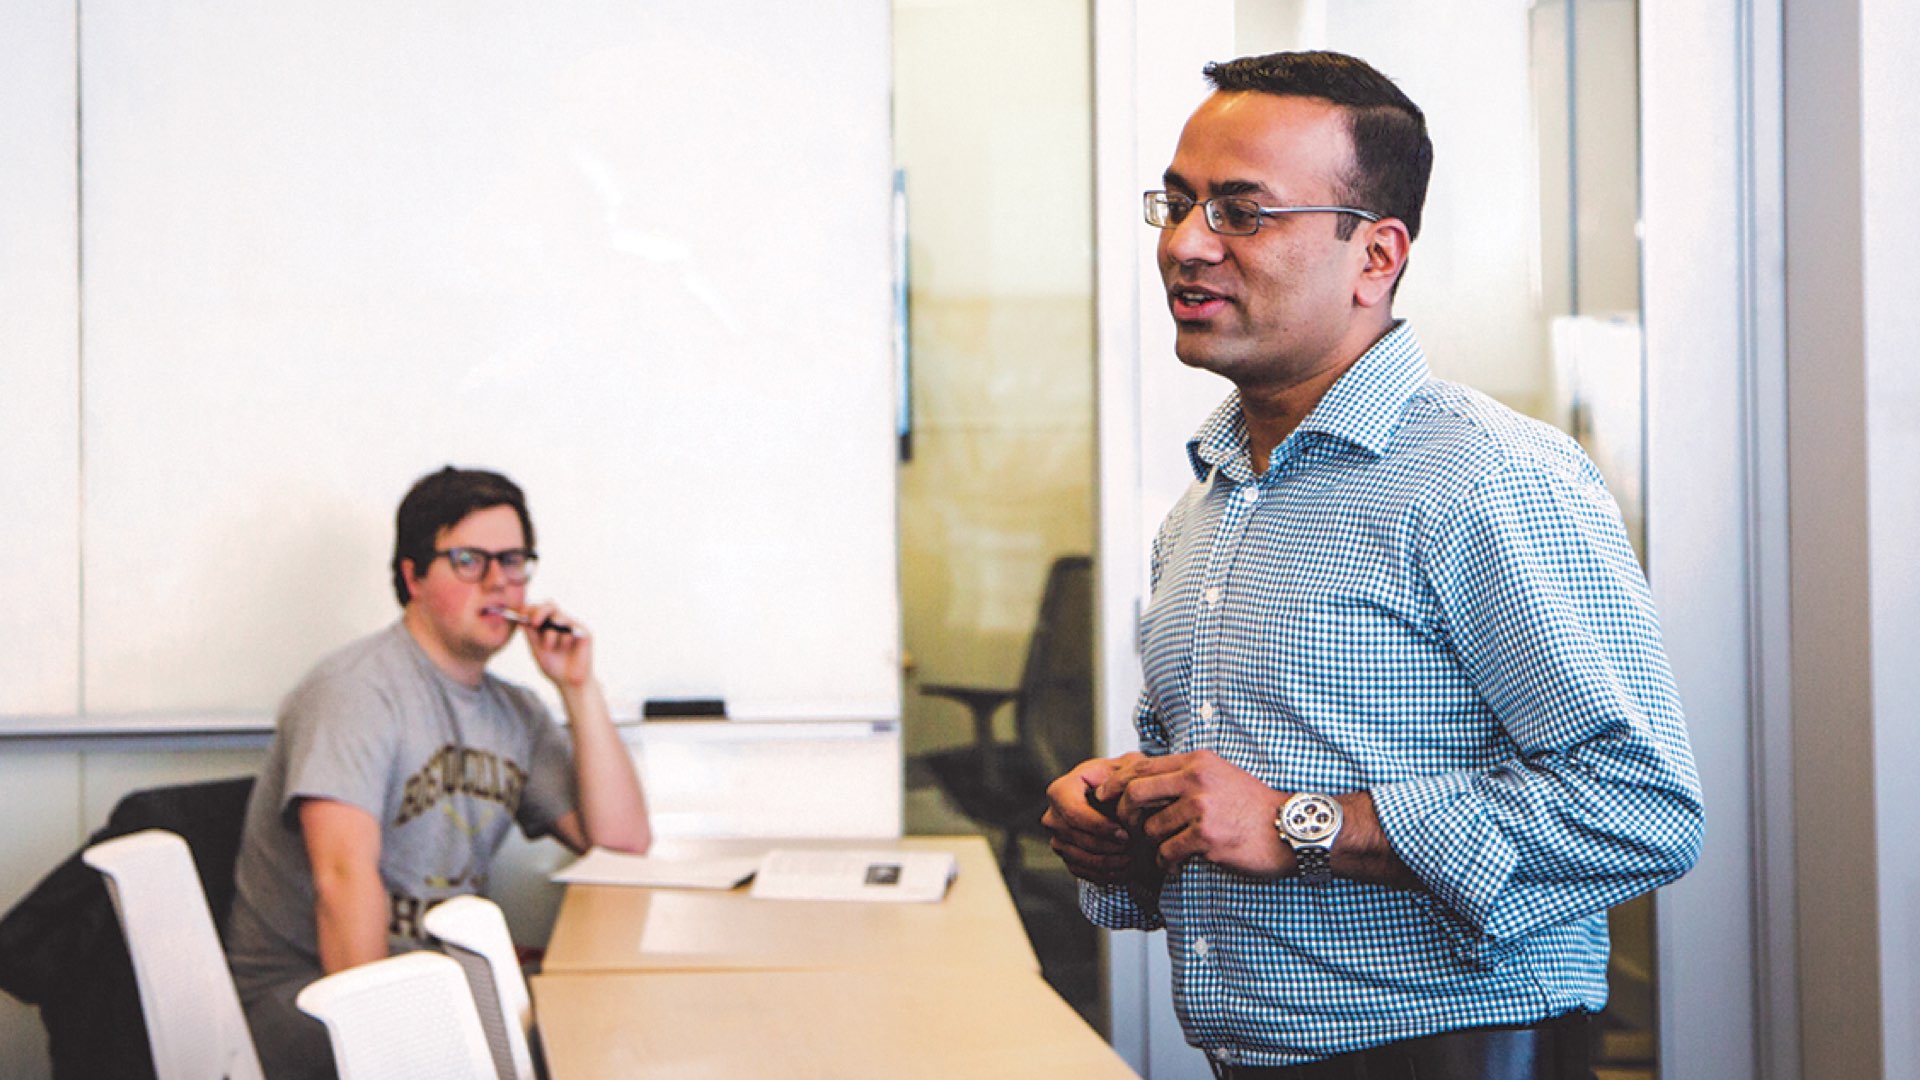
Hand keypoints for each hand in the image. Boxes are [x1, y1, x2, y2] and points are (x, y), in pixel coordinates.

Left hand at [521, 601, 593, 689]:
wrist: (570, 682)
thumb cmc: (553, 667)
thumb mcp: (537, 650)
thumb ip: (531, 634)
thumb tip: (520, 618)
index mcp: (547, 626)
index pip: (538, 609)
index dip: (529, 609)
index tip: (521, 615)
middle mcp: (560, 623)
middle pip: (550, 605)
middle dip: (540, 611)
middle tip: (534, 622)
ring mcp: (573, 627)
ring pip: (559, 617)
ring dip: (550, 633)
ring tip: (550, 646)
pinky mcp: (584, 632)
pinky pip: (571, 627)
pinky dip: (564, 638)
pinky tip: (566, 648)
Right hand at [1041, 754, 1158, 885]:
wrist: (1121, 795)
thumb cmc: (1124, 779)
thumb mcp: (1128, 767)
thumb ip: (1123, 775)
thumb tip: (1108, 794)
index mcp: (1063, 789)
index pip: (1073, 812)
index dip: (1099, 826)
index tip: (1125, 834)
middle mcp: (1054, 814)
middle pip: (1076, 838)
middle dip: (1107, 847)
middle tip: (1134, 850)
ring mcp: (1058, 837)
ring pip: (1079, 857)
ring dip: (1109, 863)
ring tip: (1134, 861)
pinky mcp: (1067, 854)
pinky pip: (1081, 871)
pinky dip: (1103, 873)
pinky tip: (1124, 868)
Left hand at [1095, 750, 1288, 876]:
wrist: (1292, 829)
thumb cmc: (1254, 807)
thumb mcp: (1220, 776)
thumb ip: (1186, 776)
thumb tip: (1146, 784)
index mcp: (1197, 762)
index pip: (1141, 767)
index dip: (1117, 784)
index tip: (1107, 800)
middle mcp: (1197, 780)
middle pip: (1135, 793)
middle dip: (1123, 815)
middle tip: (1128, 831)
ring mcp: (1202, 808)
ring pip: (1151, 829)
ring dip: (1152, 845)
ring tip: (1163, 852)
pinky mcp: (1207, 837)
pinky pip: (1168, 852)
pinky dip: (1166, 863)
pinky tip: (1174, 866)